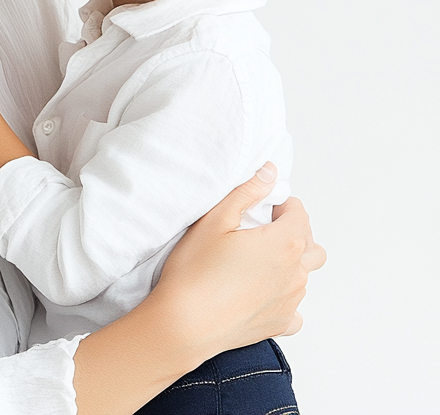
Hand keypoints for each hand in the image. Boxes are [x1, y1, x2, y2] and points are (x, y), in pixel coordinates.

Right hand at [151, 163, 325, 358]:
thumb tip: (269, 172)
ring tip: (257, 259)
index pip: (300, 215)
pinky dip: (284, 297)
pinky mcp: (279, 325)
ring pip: (304, 276)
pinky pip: (294, 309)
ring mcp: (290, 302)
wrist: (185, 323)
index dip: (284, 205)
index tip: (265, 205)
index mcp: (283, 243)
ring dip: (290, 263)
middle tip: (264, 228)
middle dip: (294, 232)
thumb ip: (247, 192)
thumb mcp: (215, 218)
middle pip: (312, 246)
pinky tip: (261, 292)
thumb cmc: (196, 269)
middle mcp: (295, 274)